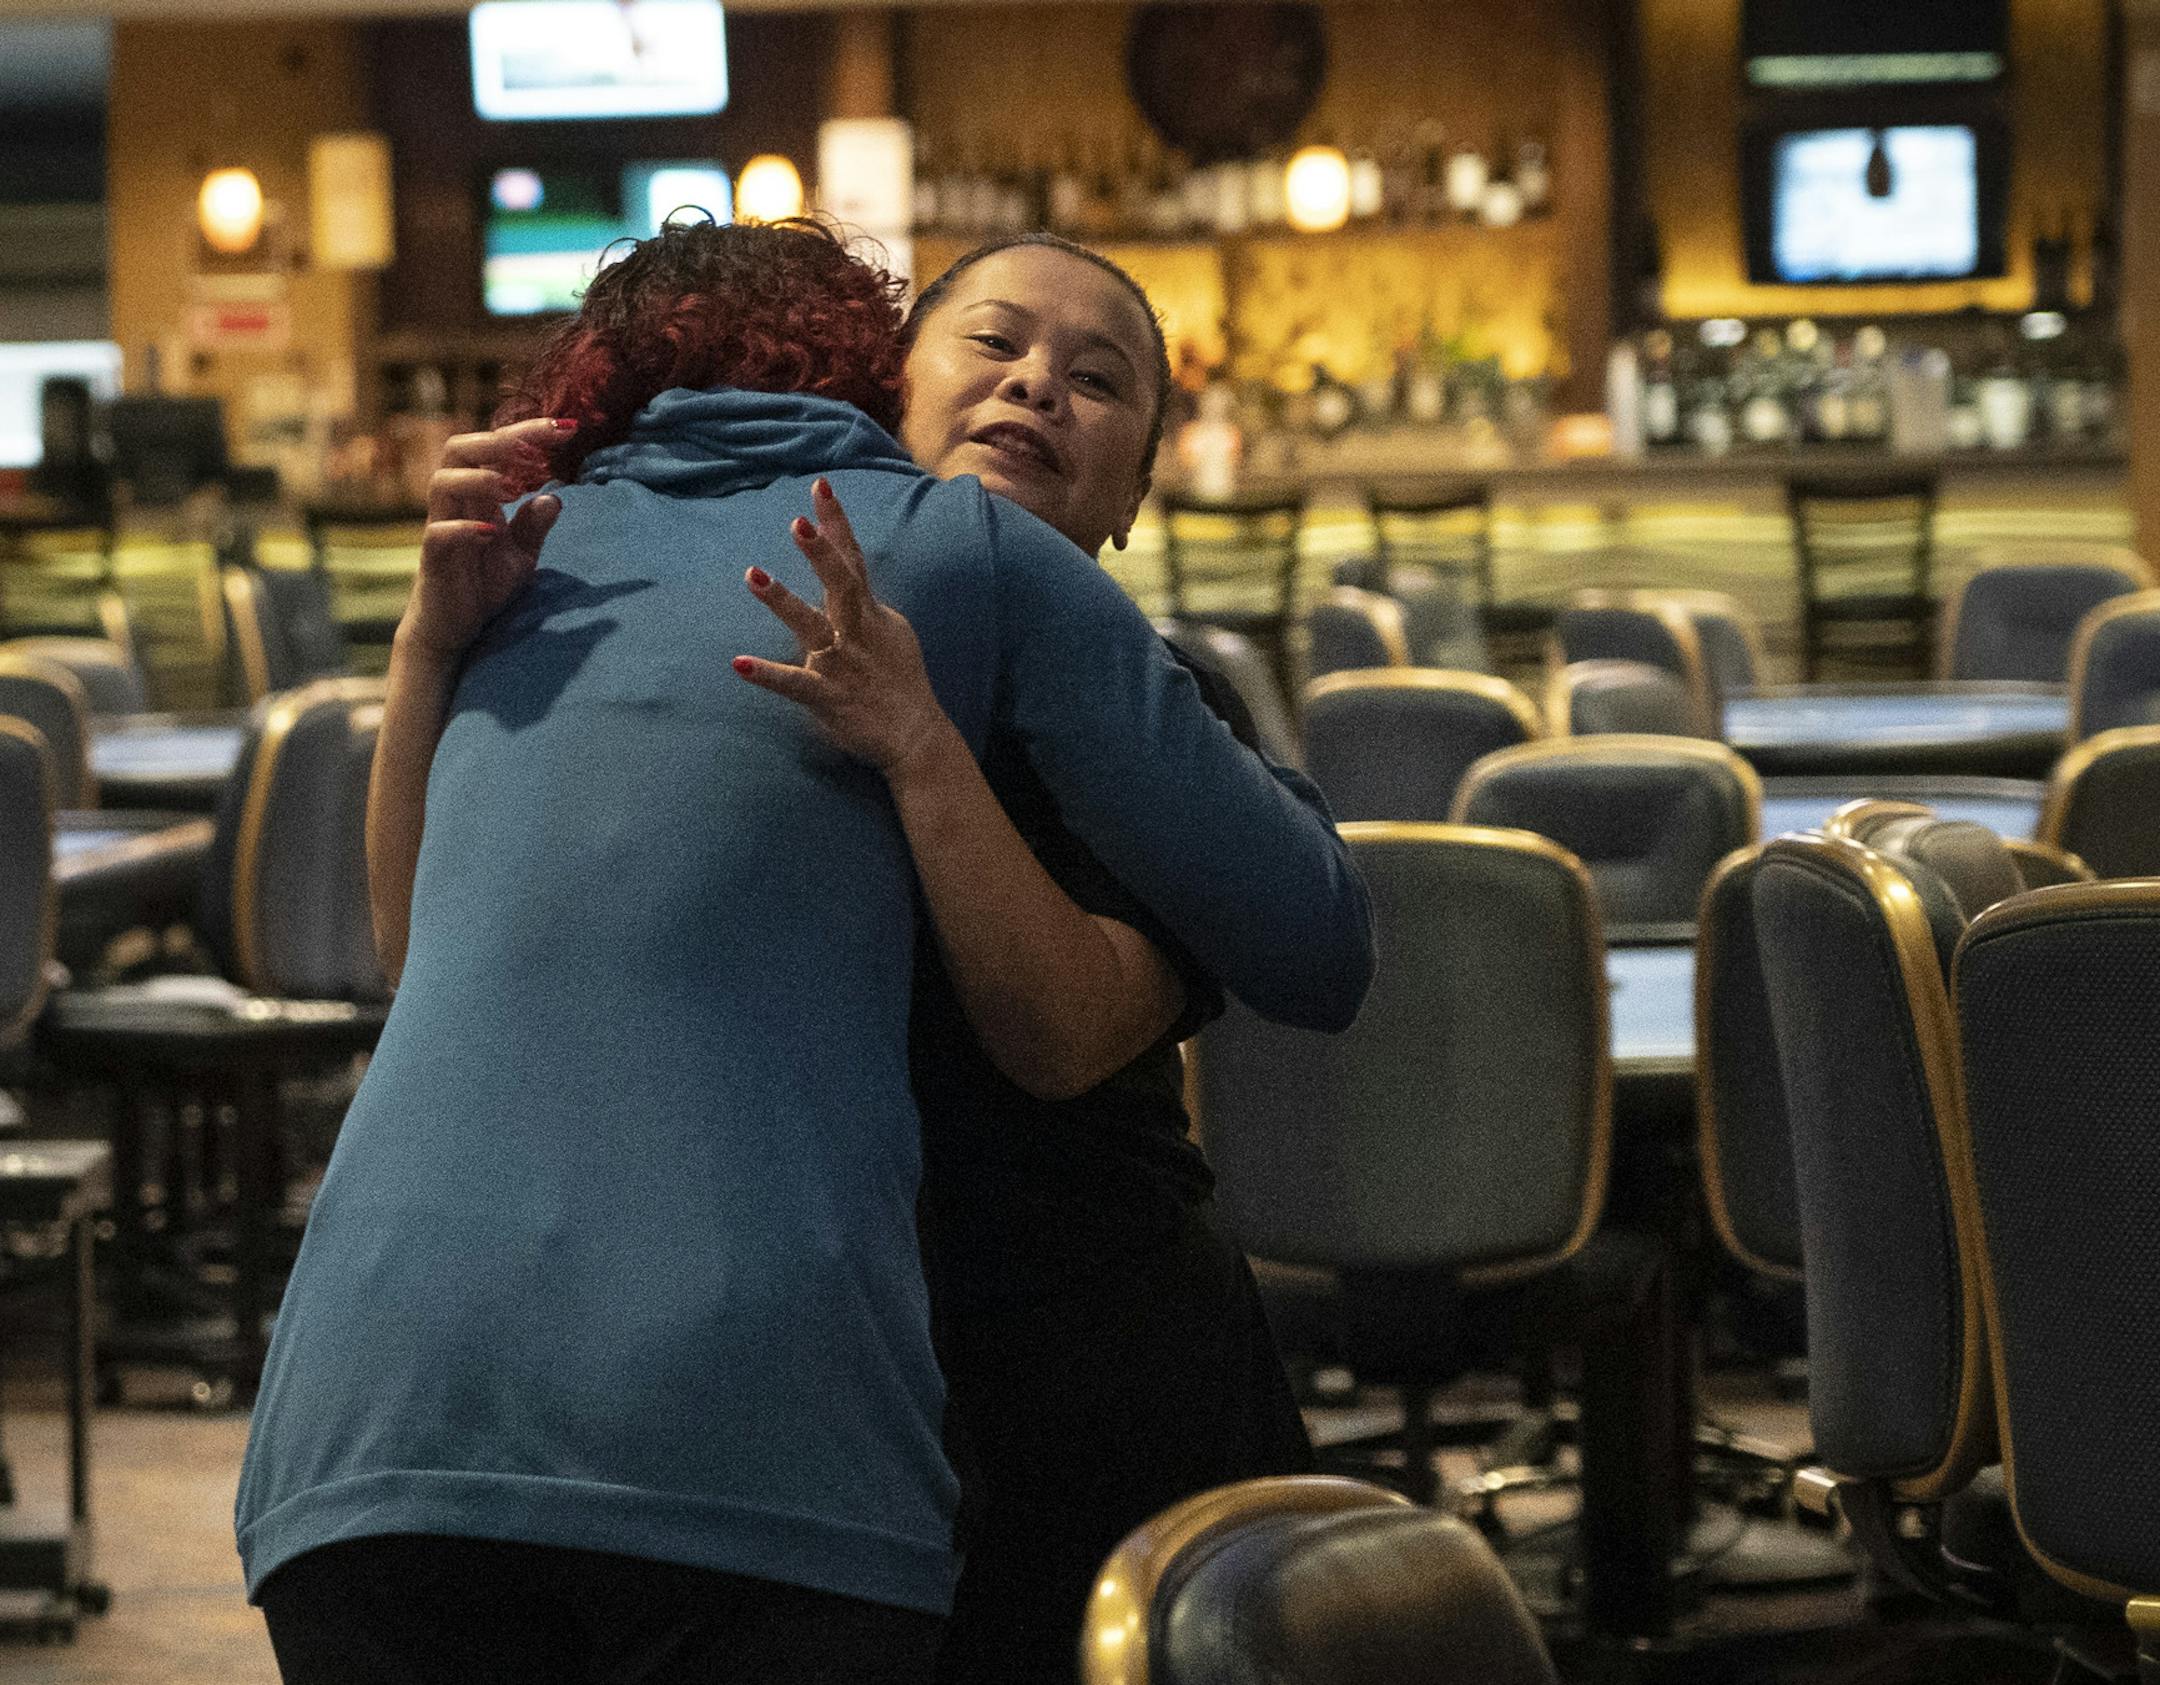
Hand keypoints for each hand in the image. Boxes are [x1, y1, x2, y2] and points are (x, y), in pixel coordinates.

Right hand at [399, 417, 571, 664]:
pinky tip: (492, 532)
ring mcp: (440, 528)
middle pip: (459, 449)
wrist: (452, 629)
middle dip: (500, 440)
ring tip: (513, 487)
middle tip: (538, 446)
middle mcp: (455, 503)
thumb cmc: (483, 585)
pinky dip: (464, 530)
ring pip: (441, 482)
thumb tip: (556, 496)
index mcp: (478, 495)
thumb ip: (534, 525)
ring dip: (479, 478)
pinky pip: (438, 534)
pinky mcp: (432, 560)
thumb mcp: (521, 554)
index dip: (529, 433)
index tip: (568, 428)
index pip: (495, 448)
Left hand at [732, 478, 955, 775]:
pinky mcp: (828, 696)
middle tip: (798, 522)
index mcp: (869, 614)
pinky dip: (767, 674)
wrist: (917, 737)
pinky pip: (794, 684)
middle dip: (821, 552)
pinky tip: (739, 664)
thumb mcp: (895, 634)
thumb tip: (859, 585)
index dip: (836, 523)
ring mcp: (841, 663)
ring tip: (753, 575)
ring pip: (811, 626)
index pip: (853, 560)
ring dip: (783, 600)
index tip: (819, 486)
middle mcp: (856, 632)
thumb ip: (871, 607)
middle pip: (841, 583)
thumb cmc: (901, 683)